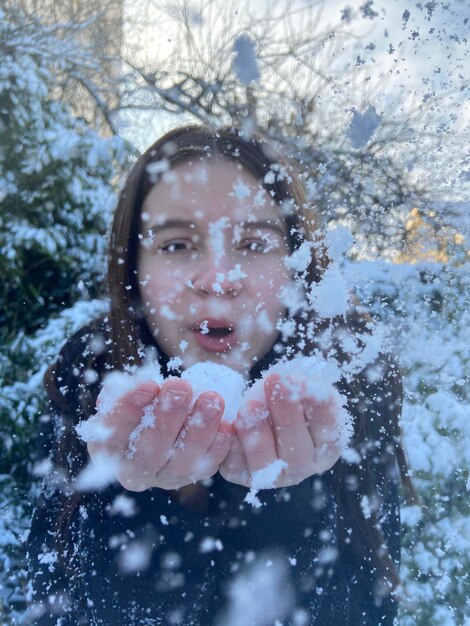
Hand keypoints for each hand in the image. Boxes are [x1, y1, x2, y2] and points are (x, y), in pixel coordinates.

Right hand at [86, 379, 231, 490]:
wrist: (169, 410)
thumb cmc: (144, 398)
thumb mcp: (130, 390)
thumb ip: (128, 388)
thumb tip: (132, 386)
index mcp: (109, 448)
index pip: (113, 433)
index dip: (129, 409)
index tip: (149, 385)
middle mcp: (134, 470)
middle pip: (149, 451)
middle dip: (167, 416)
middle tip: (181, 388)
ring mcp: (165, 477)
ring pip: (181, 462)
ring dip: (198, 429)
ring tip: (211, 400)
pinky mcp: (193, 475)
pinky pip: (206, 467)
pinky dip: (218, 446)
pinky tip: (226, 426)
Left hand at [219, 374, 341, 487]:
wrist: (255, 402)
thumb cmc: (285, 392)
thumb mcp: (298, 385)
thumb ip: (302, 386)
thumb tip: (299, 383)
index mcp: (324, 446)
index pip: (329, 433)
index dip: (319, 408)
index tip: (306, 382)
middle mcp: (301, 466)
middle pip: (297, 451)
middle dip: (286, 416)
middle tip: (276, 383)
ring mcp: (271, 475)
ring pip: (265, 464)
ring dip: (257, 436)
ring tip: (249, 407)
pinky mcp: (241, 473)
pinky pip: (234, 464)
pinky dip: (229, 444)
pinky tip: (228, 424)